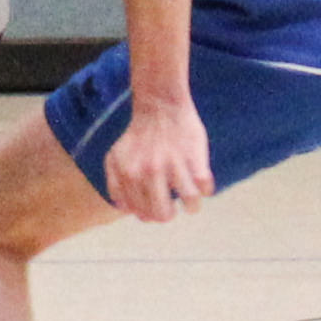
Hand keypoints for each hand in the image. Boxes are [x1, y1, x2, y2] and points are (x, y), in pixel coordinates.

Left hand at [103, 94, 212, 221]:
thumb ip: (115, 182)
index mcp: (128, 174)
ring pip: (189, 202)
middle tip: (173, 208)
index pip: (141, 212)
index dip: (150, 215)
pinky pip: (205, 186)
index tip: (155, 207)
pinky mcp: (193, 157)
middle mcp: (148, 171)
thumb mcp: (116, 156)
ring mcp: (172, 164)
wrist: (159, 105)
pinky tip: (200, 183)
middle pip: (163, 214)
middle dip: (169, 215)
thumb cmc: (139, 135)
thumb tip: (124, 208)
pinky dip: (206, 190)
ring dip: (192, 207)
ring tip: (191, 202)